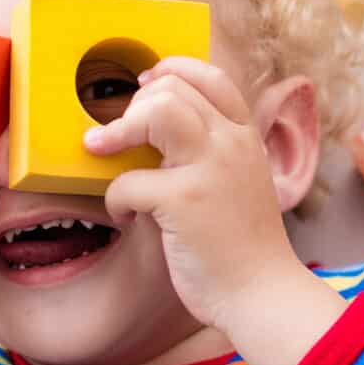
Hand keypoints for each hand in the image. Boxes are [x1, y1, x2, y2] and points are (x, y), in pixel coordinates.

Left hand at [88, 57, 311, 329]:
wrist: (262, 293)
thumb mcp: (240, 184)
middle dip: (133, 106)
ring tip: (100, 149)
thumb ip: (212, 155)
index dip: (170, 71)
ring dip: (118, 129)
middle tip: (117, 136)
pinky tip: (129, 220)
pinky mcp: (183, 200)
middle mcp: (231, 143)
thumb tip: (159, 134)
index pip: (211, 77)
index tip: (144, 87)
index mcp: (246, 138)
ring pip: (155, 110)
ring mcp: (209, 168)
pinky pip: (127, 180)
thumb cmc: (244, 248)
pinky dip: (117, 201)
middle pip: (173, 88)